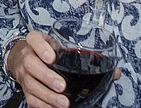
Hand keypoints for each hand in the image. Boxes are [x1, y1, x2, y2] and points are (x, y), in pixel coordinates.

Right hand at [7, 31, 121, 107]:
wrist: (24, 58)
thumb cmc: (48, 52)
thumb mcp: (61, 47)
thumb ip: (84, 57)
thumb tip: (115, 72)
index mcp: (36, 41)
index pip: (34, 39)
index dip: (41, 47)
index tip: (52, 57)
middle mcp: (27, 56)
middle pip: (31, 64)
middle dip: (46, 76)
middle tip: (62, 86)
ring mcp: (24, 73)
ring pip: (31, 84)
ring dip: (48, 95)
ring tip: (64, 103)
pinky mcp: (26, 89)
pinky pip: (32, 98)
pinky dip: (43, 105)